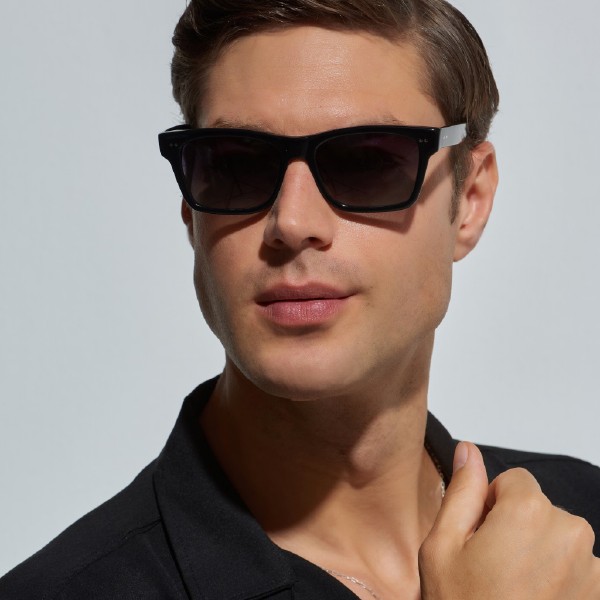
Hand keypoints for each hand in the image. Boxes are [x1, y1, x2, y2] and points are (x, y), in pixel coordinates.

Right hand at [419, 442, 599, 598]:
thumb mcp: (443, 547)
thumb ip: (461, 491)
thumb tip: (469, 450)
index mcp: (530, 512)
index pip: (513, 480)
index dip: (491, 506)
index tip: (481, 539)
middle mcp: (571, 533)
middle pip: (539, 508)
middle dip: (517, 528)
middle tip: (494, 568)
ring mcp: (593, 568)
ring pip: (558, 538)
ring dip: (540, 554)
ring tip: (515, 590)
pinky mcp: (599, 594)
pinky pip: (576, 567)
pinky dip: (558, 579)